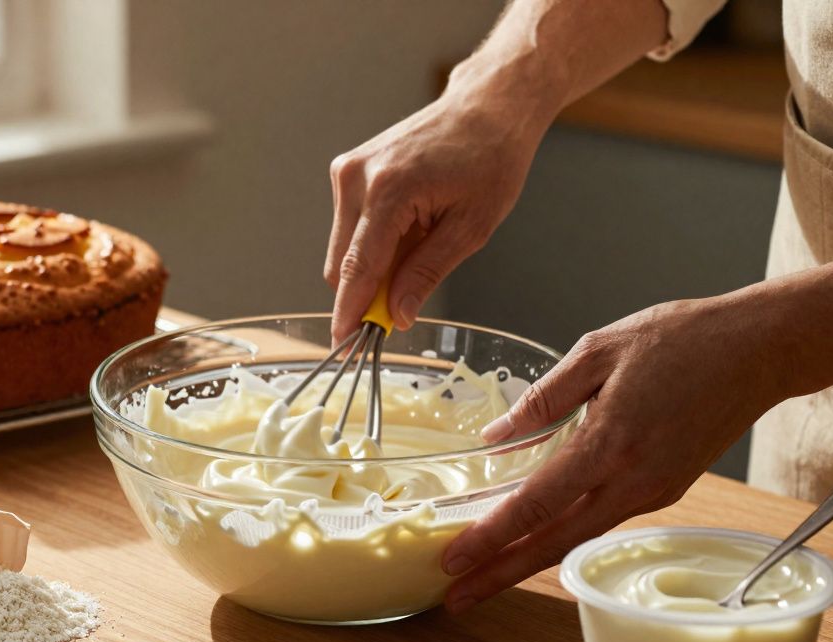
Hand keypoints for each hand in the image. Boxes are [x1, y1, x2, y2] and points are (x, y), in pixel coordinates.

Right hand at [323, 93, 544, 342]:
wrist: (486, 106)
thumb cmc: (491, 159)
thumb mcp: (471, 227)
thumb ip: (427, 273)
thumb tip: (396, 315)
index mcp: (389, 191)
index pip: (358, 267)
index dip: (350, 311)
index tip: (344, 342)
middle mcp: (357, 178)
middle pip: (342, 264)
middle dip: (366, 291)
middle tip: (403, 303)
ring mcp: (348, 171)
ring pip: (344, 249)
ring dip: (373, 265)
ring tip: (421, 243)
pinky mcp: (348, 170)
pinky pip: (350, 227)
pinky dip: (374, 242)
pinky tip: (409, 227)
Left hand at [440, 295, 787, 613]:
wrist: (758, 350)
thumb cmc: (682, 340)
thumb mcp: (598, 350)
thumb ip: (542, 399)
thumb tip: (495, 437)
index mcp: (609, 443)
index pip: (537, 504)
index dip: (492, 537)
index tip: (454, 559)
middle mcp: (633, 480)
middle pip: (555, 542)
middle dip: (502, 573)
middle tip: (457, 597)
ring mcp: (653, 490)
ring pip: (580, 537)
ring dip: (530, 560)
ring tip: (486, 575)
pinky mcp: (666, 489)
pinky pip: (603, 519)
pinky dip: (564, 535)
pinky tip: (536, 538)